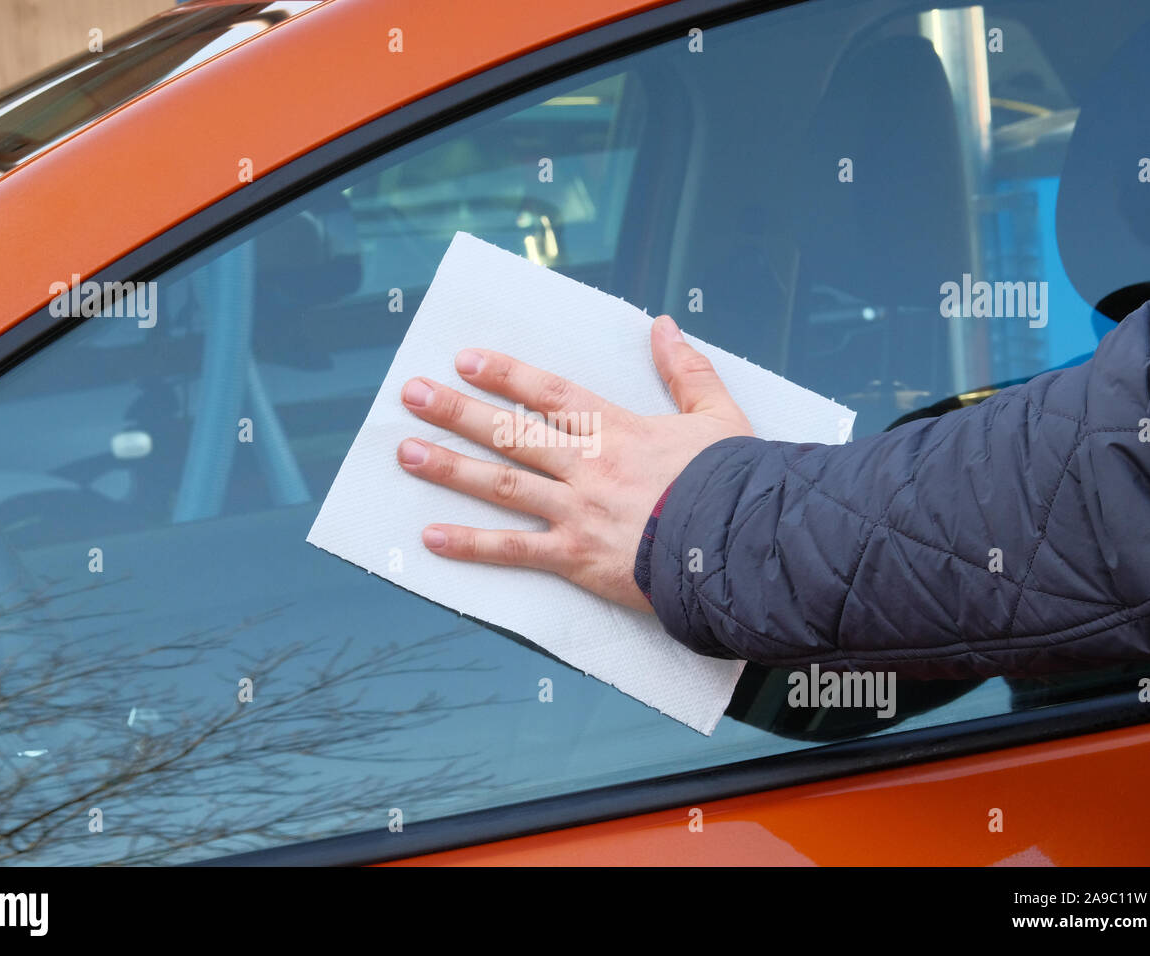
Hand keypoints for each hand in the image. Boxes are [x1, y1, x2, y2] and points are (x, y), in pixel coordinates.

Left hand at [397, 315, 752, 611]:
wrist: (743, 546)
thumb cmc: (735, 484)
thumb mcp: (718, 415)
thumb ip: (687, 370)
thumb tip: (665, 325)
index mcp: (617, 429)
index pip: (549, 393)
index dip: (504, 373)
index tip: (465, 358)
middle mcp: (587, 465)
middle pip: (509, 431)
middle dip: (457, 411)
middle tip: (411, 394)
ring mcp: (577, 511)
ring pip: (500, 483)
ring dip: (449, 467)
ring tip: (406, 452)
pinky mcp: (576, 557)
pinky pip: (514, 550)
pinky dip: (471, 545)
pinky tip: (431, 536)